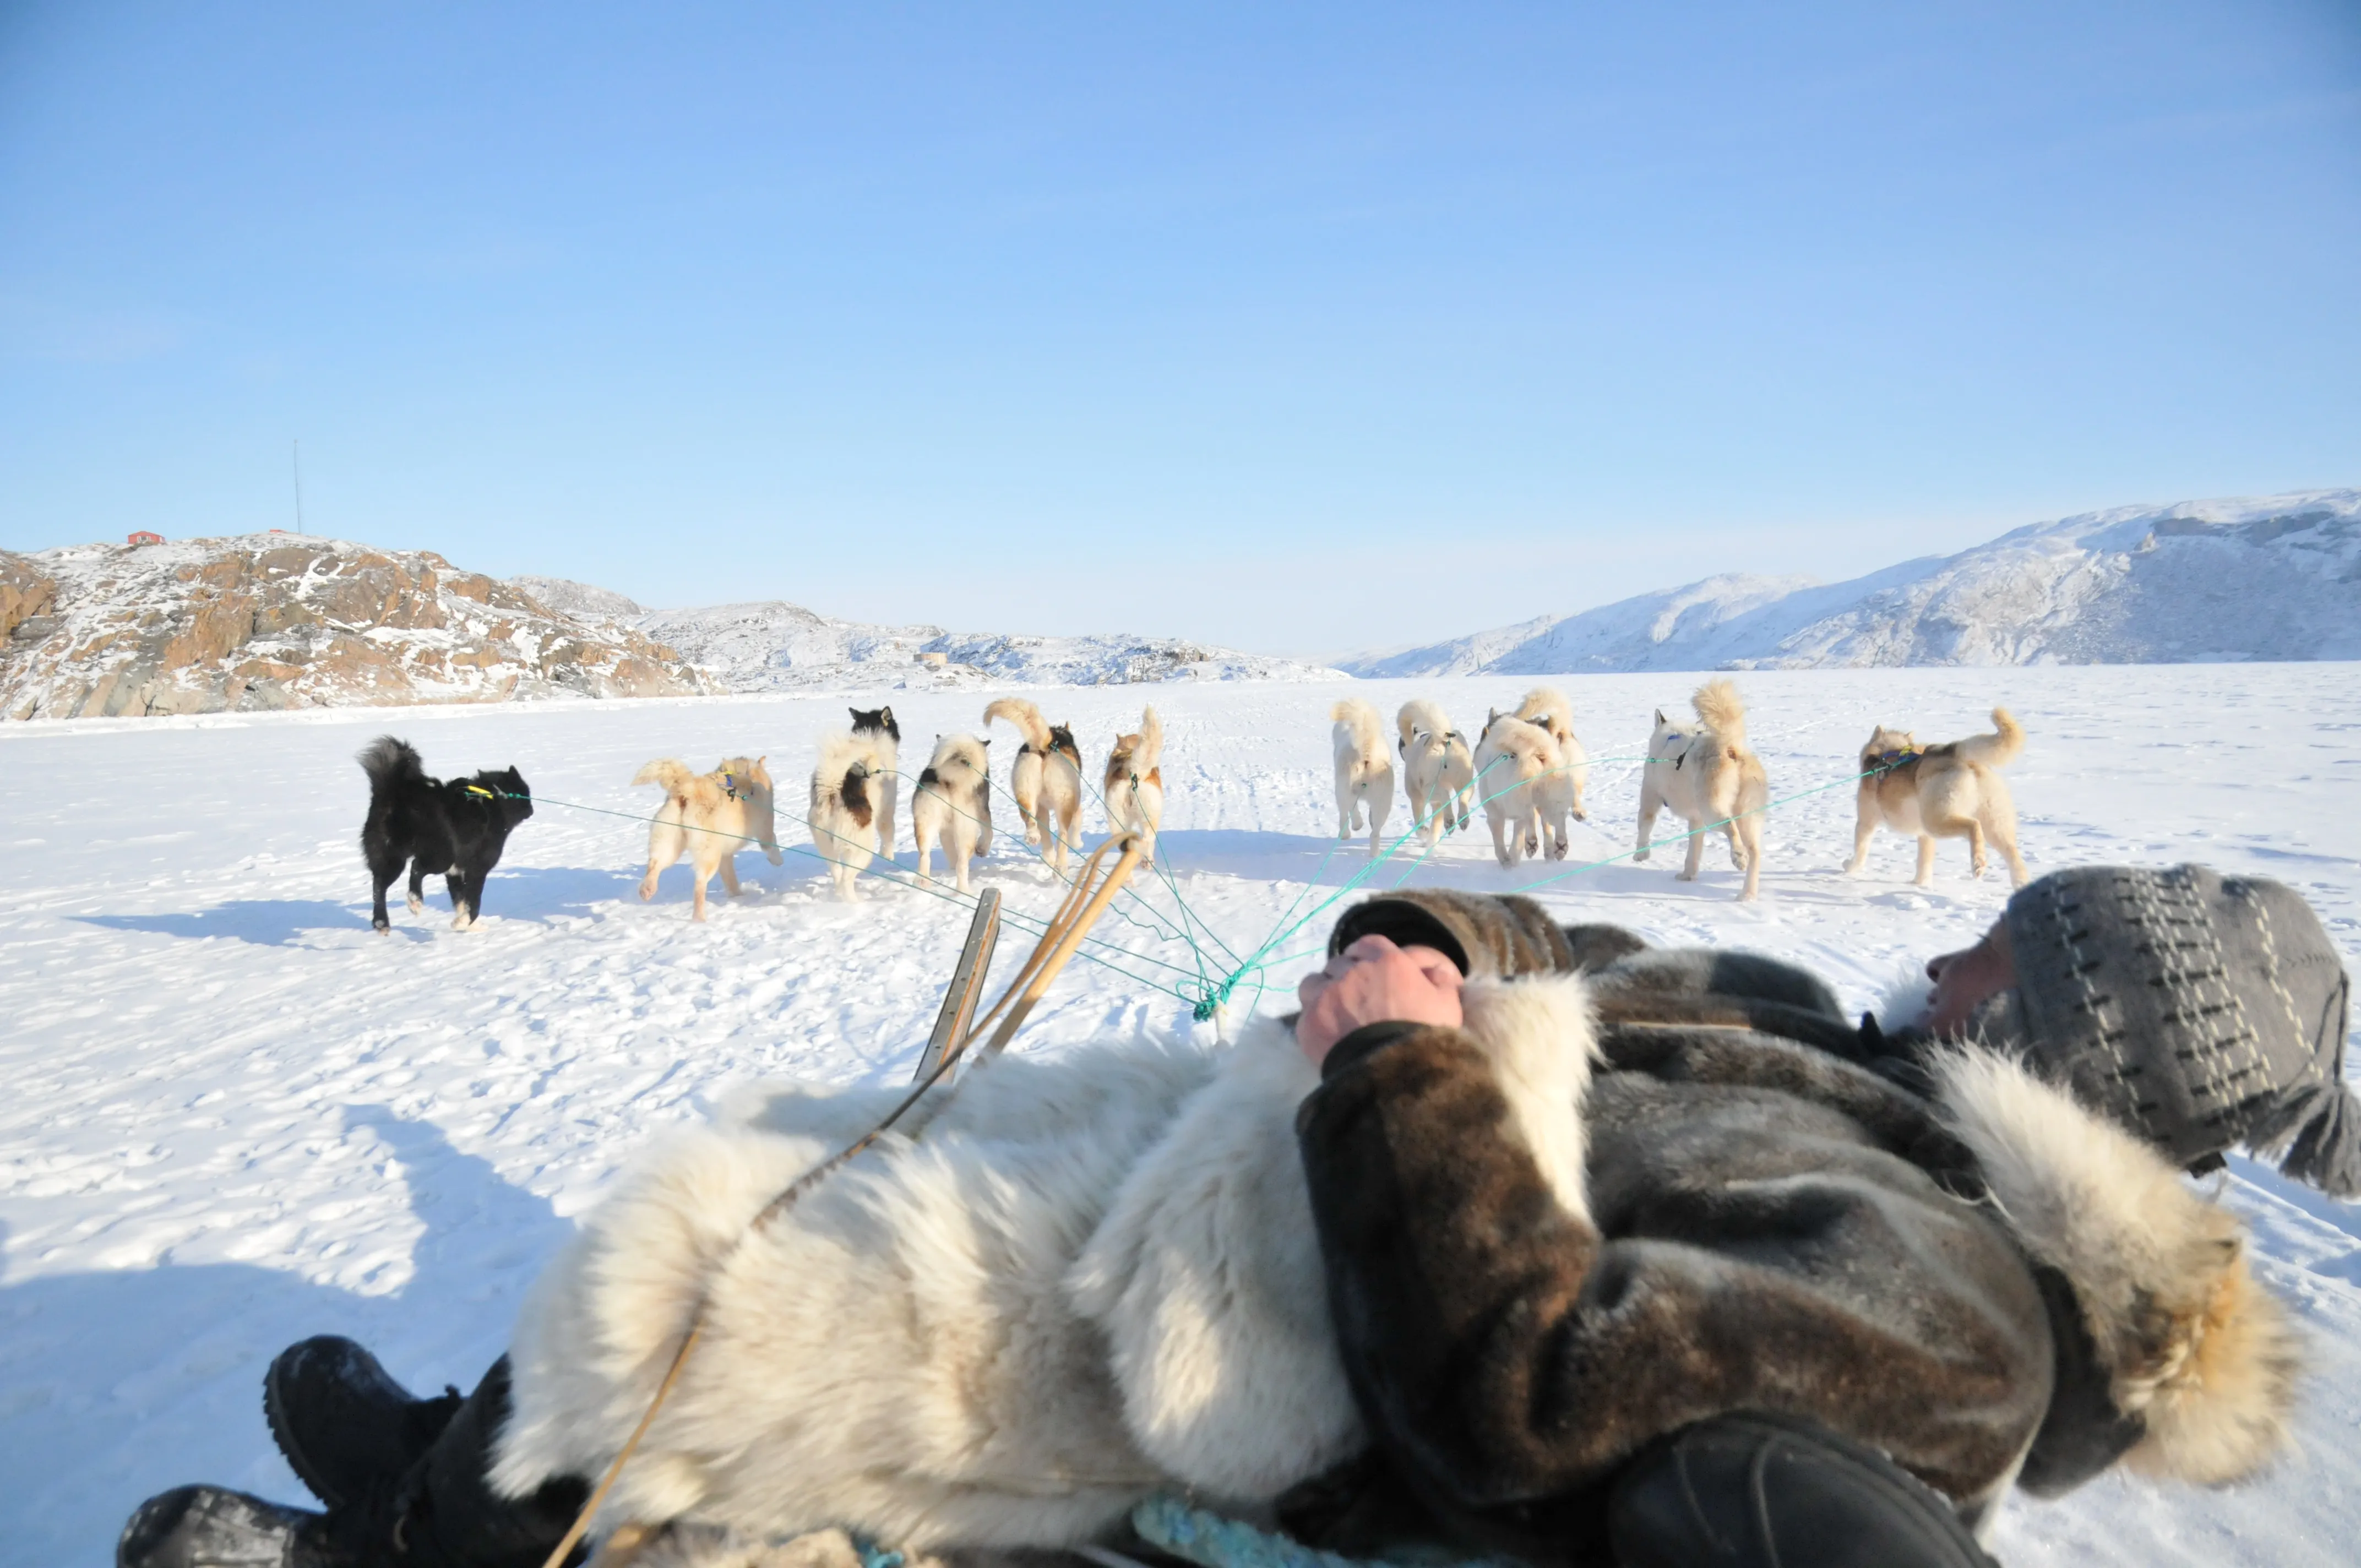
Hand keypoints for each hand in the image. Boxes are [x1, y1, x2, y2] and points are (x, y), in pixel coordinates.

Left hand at [1296, 935, 1463, 1066]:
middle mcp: (1352, 973)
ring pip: (1314, 982)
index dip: (1368, 955)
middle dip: (1345, 975)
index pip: (1369, 944)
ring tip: (1332, 1010)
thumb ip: (1439, 981)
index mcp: (1387, 963)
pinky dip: (1314, 1020)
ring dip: (1322, 991)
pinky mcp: (1309, 1022)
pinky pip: (1305, 1013)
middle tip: (1354, 995)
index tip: (1368, 968)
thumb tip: (1433, 972)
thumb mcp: (1447, 1005)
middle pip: (1340, 963)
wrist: (1393, 1074)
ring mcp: (1327, 996)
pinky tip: (1325, 1034)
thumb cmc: (1423, 1037)